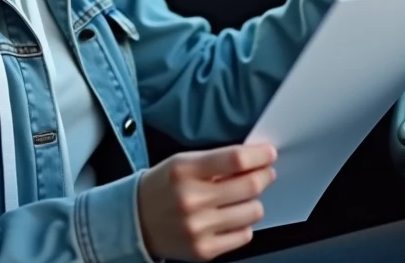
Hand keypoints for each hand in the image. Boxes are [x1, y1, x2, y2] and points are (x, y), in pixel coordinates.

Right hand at [138, 143, 276, 261]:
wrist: (135, 221)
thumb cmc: (163, 187)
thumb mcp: (182, 163)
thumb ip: (216, 161)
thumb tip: (255, 159)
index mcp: (184, 170)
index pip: (235, 159)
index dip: (259, 156)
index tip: (269, 154)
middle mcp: (191, 200)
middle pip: (249, 186)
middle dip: (264, 176)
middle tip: (265, 173)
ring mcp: (198, 228)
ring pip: (252, 212)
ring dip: (253, 202)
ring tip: (241, 199)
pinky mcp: (204, 250)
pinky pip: (244, 235)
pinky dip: (243, 224)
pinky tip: (229, 218)